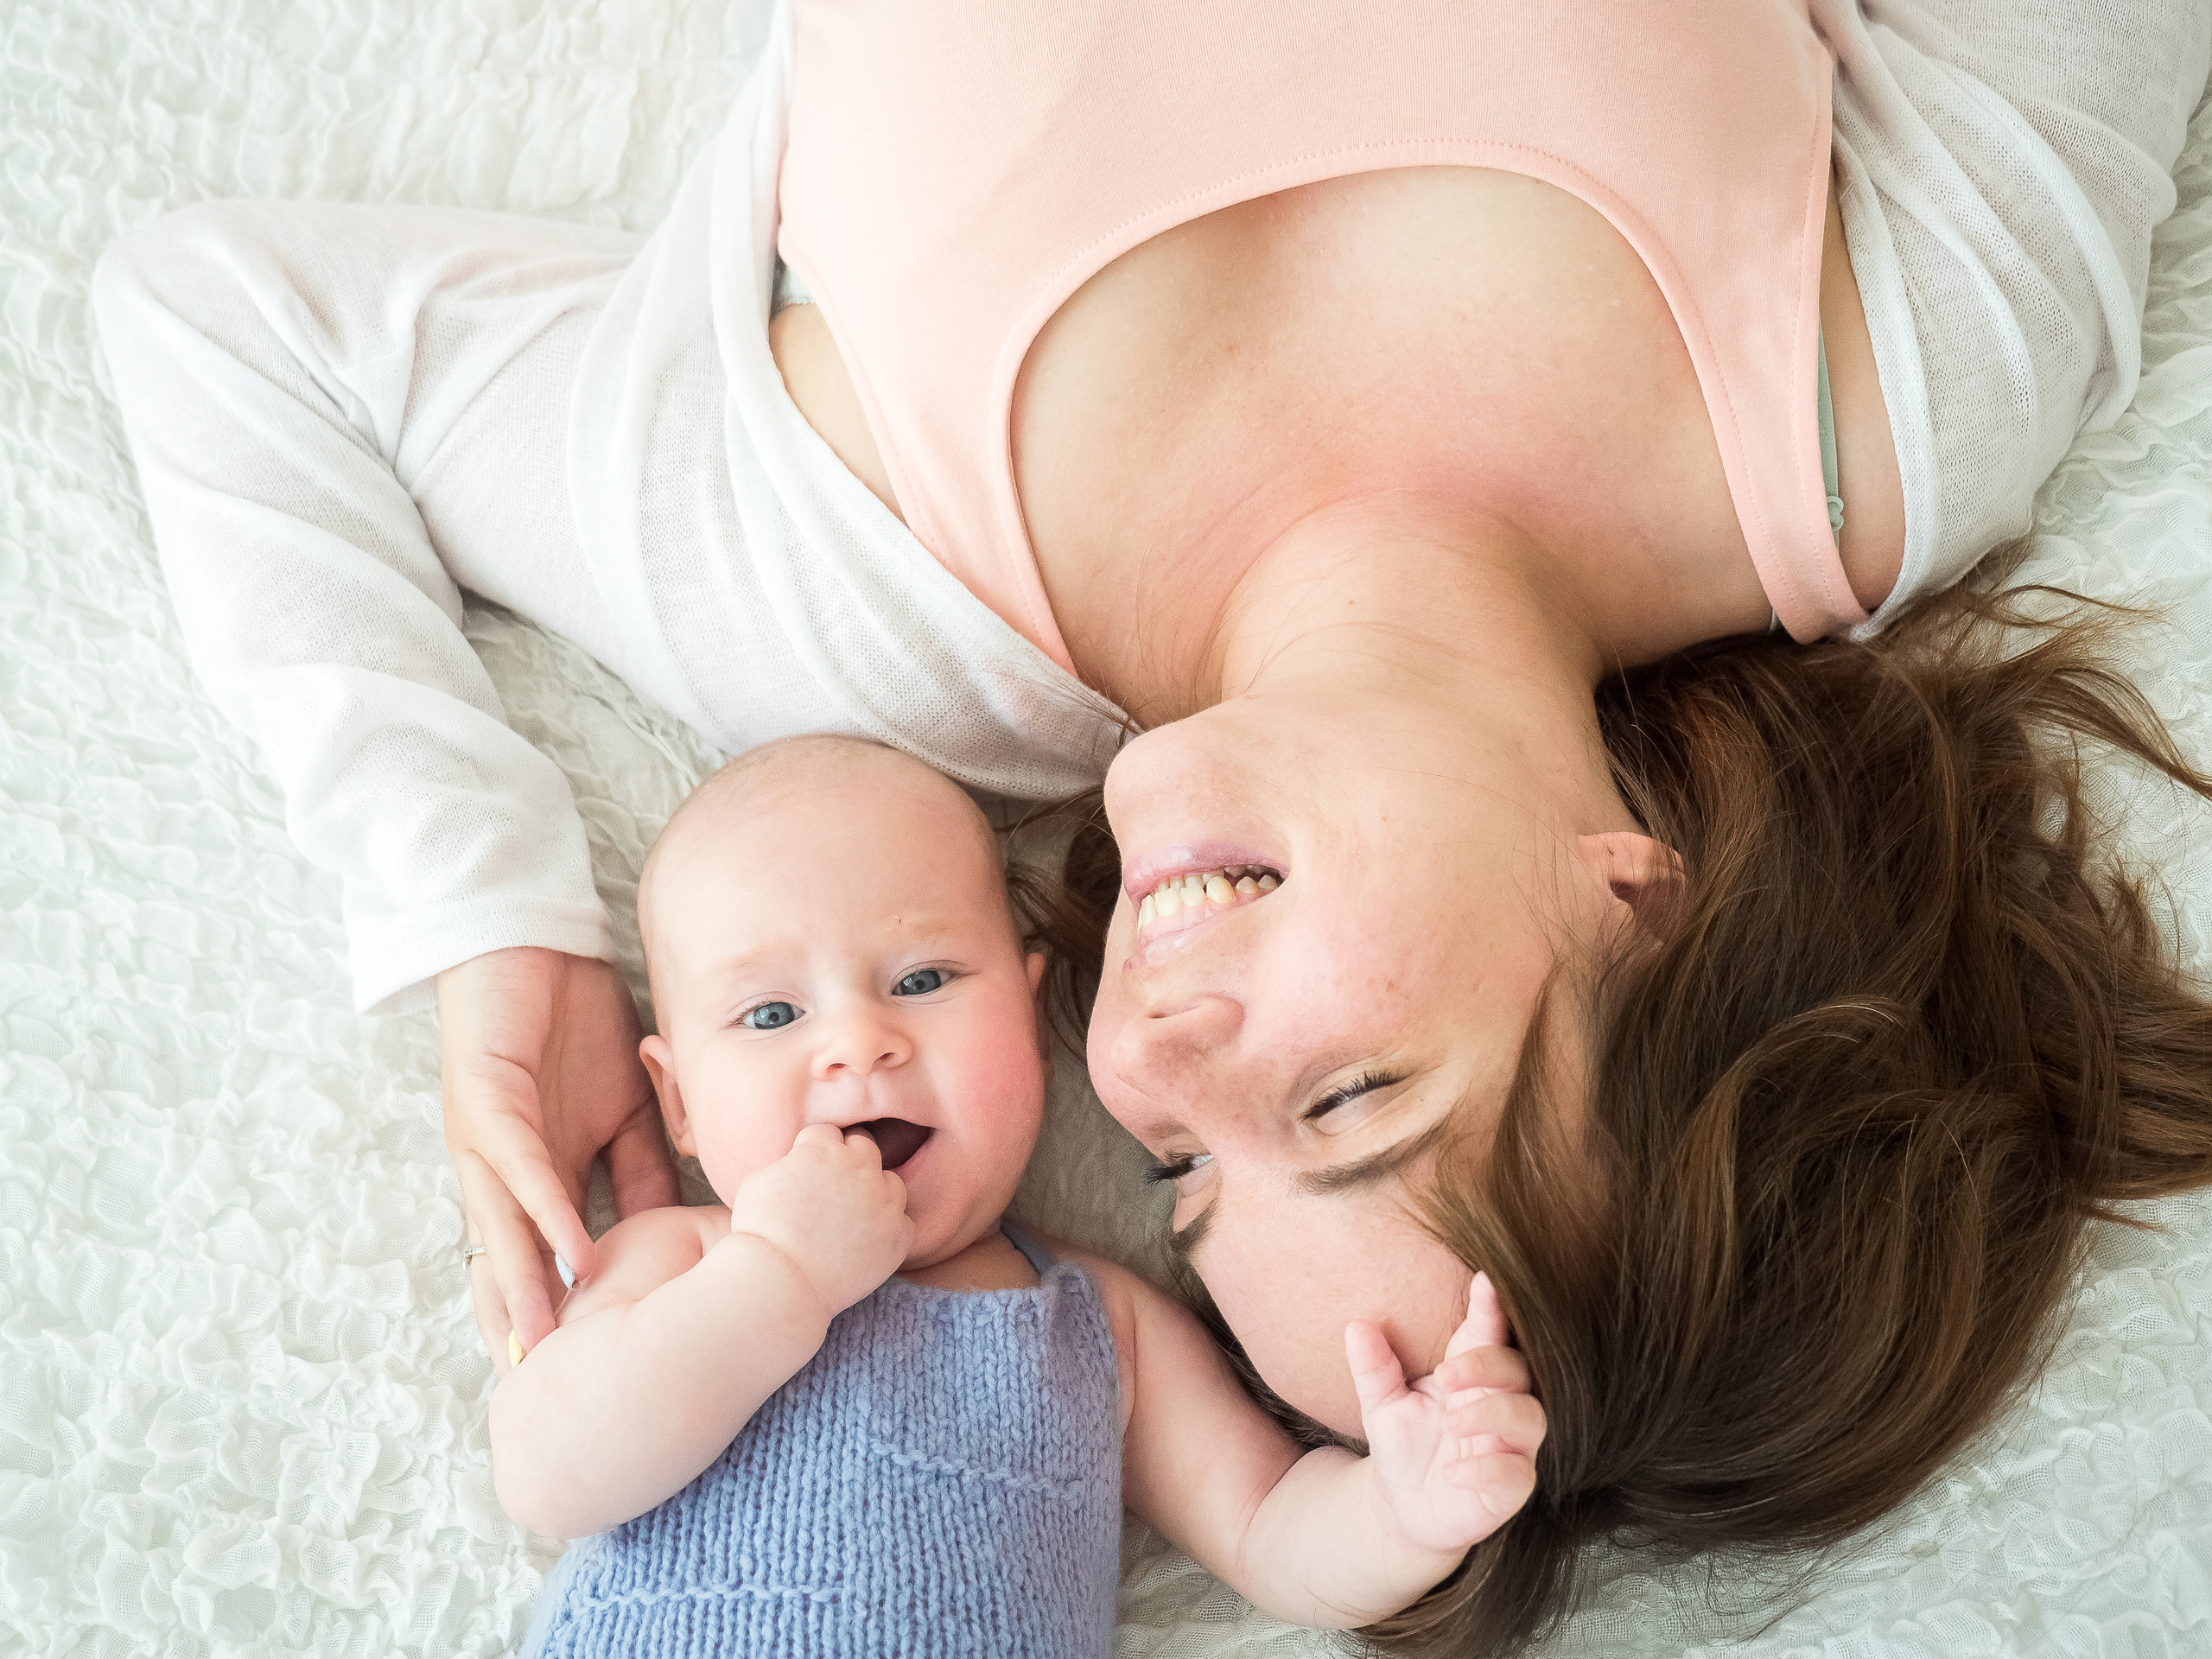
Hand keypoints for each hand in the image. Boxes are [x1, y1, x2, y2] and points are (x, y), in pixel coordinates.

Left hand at [439, 947, 680, 1369]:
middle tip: (538, 1392)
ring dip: (522, 1286)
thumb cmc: (570, 1022)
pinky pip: (522, 1165)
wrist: (525, 942)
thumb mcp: (624, 1108)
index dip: (555, 1311)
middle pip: (508, 1258)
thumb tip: (672, 1230)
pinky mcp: (486, 1101)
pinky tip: (569, 1247)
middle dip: (521, 1323)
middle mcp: (500, 1169)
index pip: (543, 1257)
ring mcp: (487, 1140)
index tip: (575, 1378)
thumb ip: (641, 1169)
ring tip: (541, 1343)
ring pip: (504, 1227)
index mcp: (535, 1173)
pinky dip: (545, 1208)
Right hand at [729, 1123, 912, 1317]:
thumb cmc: (759, 1232)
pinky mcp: (898, 1234)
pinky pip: (902, 1223)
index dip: (813, 1151)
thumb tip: (801, 1162)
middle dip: (848, 1161)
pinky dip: (887, 1230)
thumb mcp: (759, 1180)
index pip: (826, 1133)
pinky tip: (865, 1244)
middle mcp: (860, 1167)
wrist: (781, 1282)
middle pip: (864, 1147)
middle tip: (832, 1188)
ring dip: (875, 1192)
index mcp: (823, 1148)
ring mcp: (883, 1201)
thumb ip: (790, 1161)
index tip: (806, 1171)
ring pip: (890, 1182)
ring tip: (852, 1217)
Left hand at [1348, 1273, 1545, 1559]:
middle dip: (1488, 1365)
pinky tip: (1452, 1472)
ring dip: (1493, 1413)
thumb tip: (1357, 1325)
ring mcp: (1509, 1446)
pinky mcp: (1511, 1487)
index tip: (1485, 1280)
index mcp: (1469, 1373)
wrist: (1401, 1508)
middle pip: (1519, 1370)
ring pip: (1529, 1417)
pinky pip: (1518, 1474)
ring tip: (1452, 1422)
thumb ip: (1373, 1367)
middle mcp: (1498, 1403)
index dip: (1492, 1308)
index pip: (1489, 1334)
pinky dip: (1488, 1469)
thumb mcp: (1380, 1404)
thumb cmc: (1402, 1445)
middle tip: (1447, 1374)